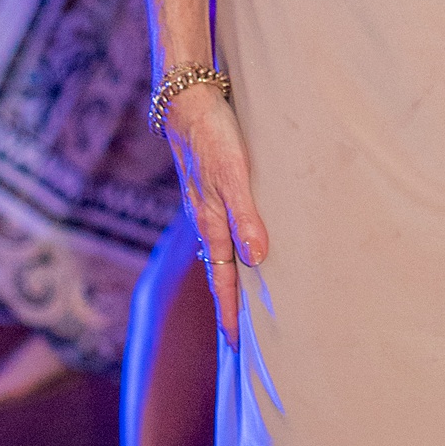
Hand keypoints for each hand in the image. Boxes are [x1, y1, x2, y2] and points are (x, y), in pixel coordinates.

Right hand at [162, 82, 267, 347]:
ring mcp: (206, 204)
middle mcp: (206, 218)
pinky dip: (230, 250)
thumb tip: (256, 258)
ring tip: (240, 303)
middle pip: (220, 271)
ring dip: (230, 278)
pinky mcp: (211, 188)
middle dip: (227, 304)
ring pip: (220, 251)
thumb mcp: (233, 175)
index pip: (223, 278)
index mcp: (211, 221)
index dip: (230, 310)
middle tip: (235, 339)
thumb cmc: (214, 135)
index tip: (234, 345)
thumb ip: (245, 215)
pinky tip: (239, 250)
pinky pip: (221, 230)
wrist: (187, 100)